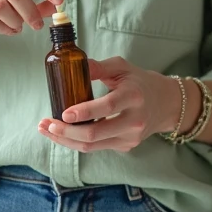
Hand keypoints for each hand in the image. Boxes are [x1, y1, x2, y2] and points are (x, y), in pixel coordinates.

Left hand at [38, 56, 185, 152]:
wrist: (165, 103)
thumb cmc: (138, 81)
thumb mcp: (121, 67)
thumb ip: (98, 67)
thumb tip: (71, 65)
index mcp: (134, 96)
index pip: (107, 107)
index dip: (84, 112)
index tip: (64, 112)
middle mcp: (134, 120)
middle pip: (95, 133)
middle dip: (66, 132)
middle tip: (46, 123)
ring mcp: (130, 137)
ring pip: (92, 145)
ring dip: (65, 140)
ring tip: (47, 129)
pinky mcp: (125, 146)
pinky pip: (95, 147)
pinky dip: (75, 141)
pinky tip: (62, 133)